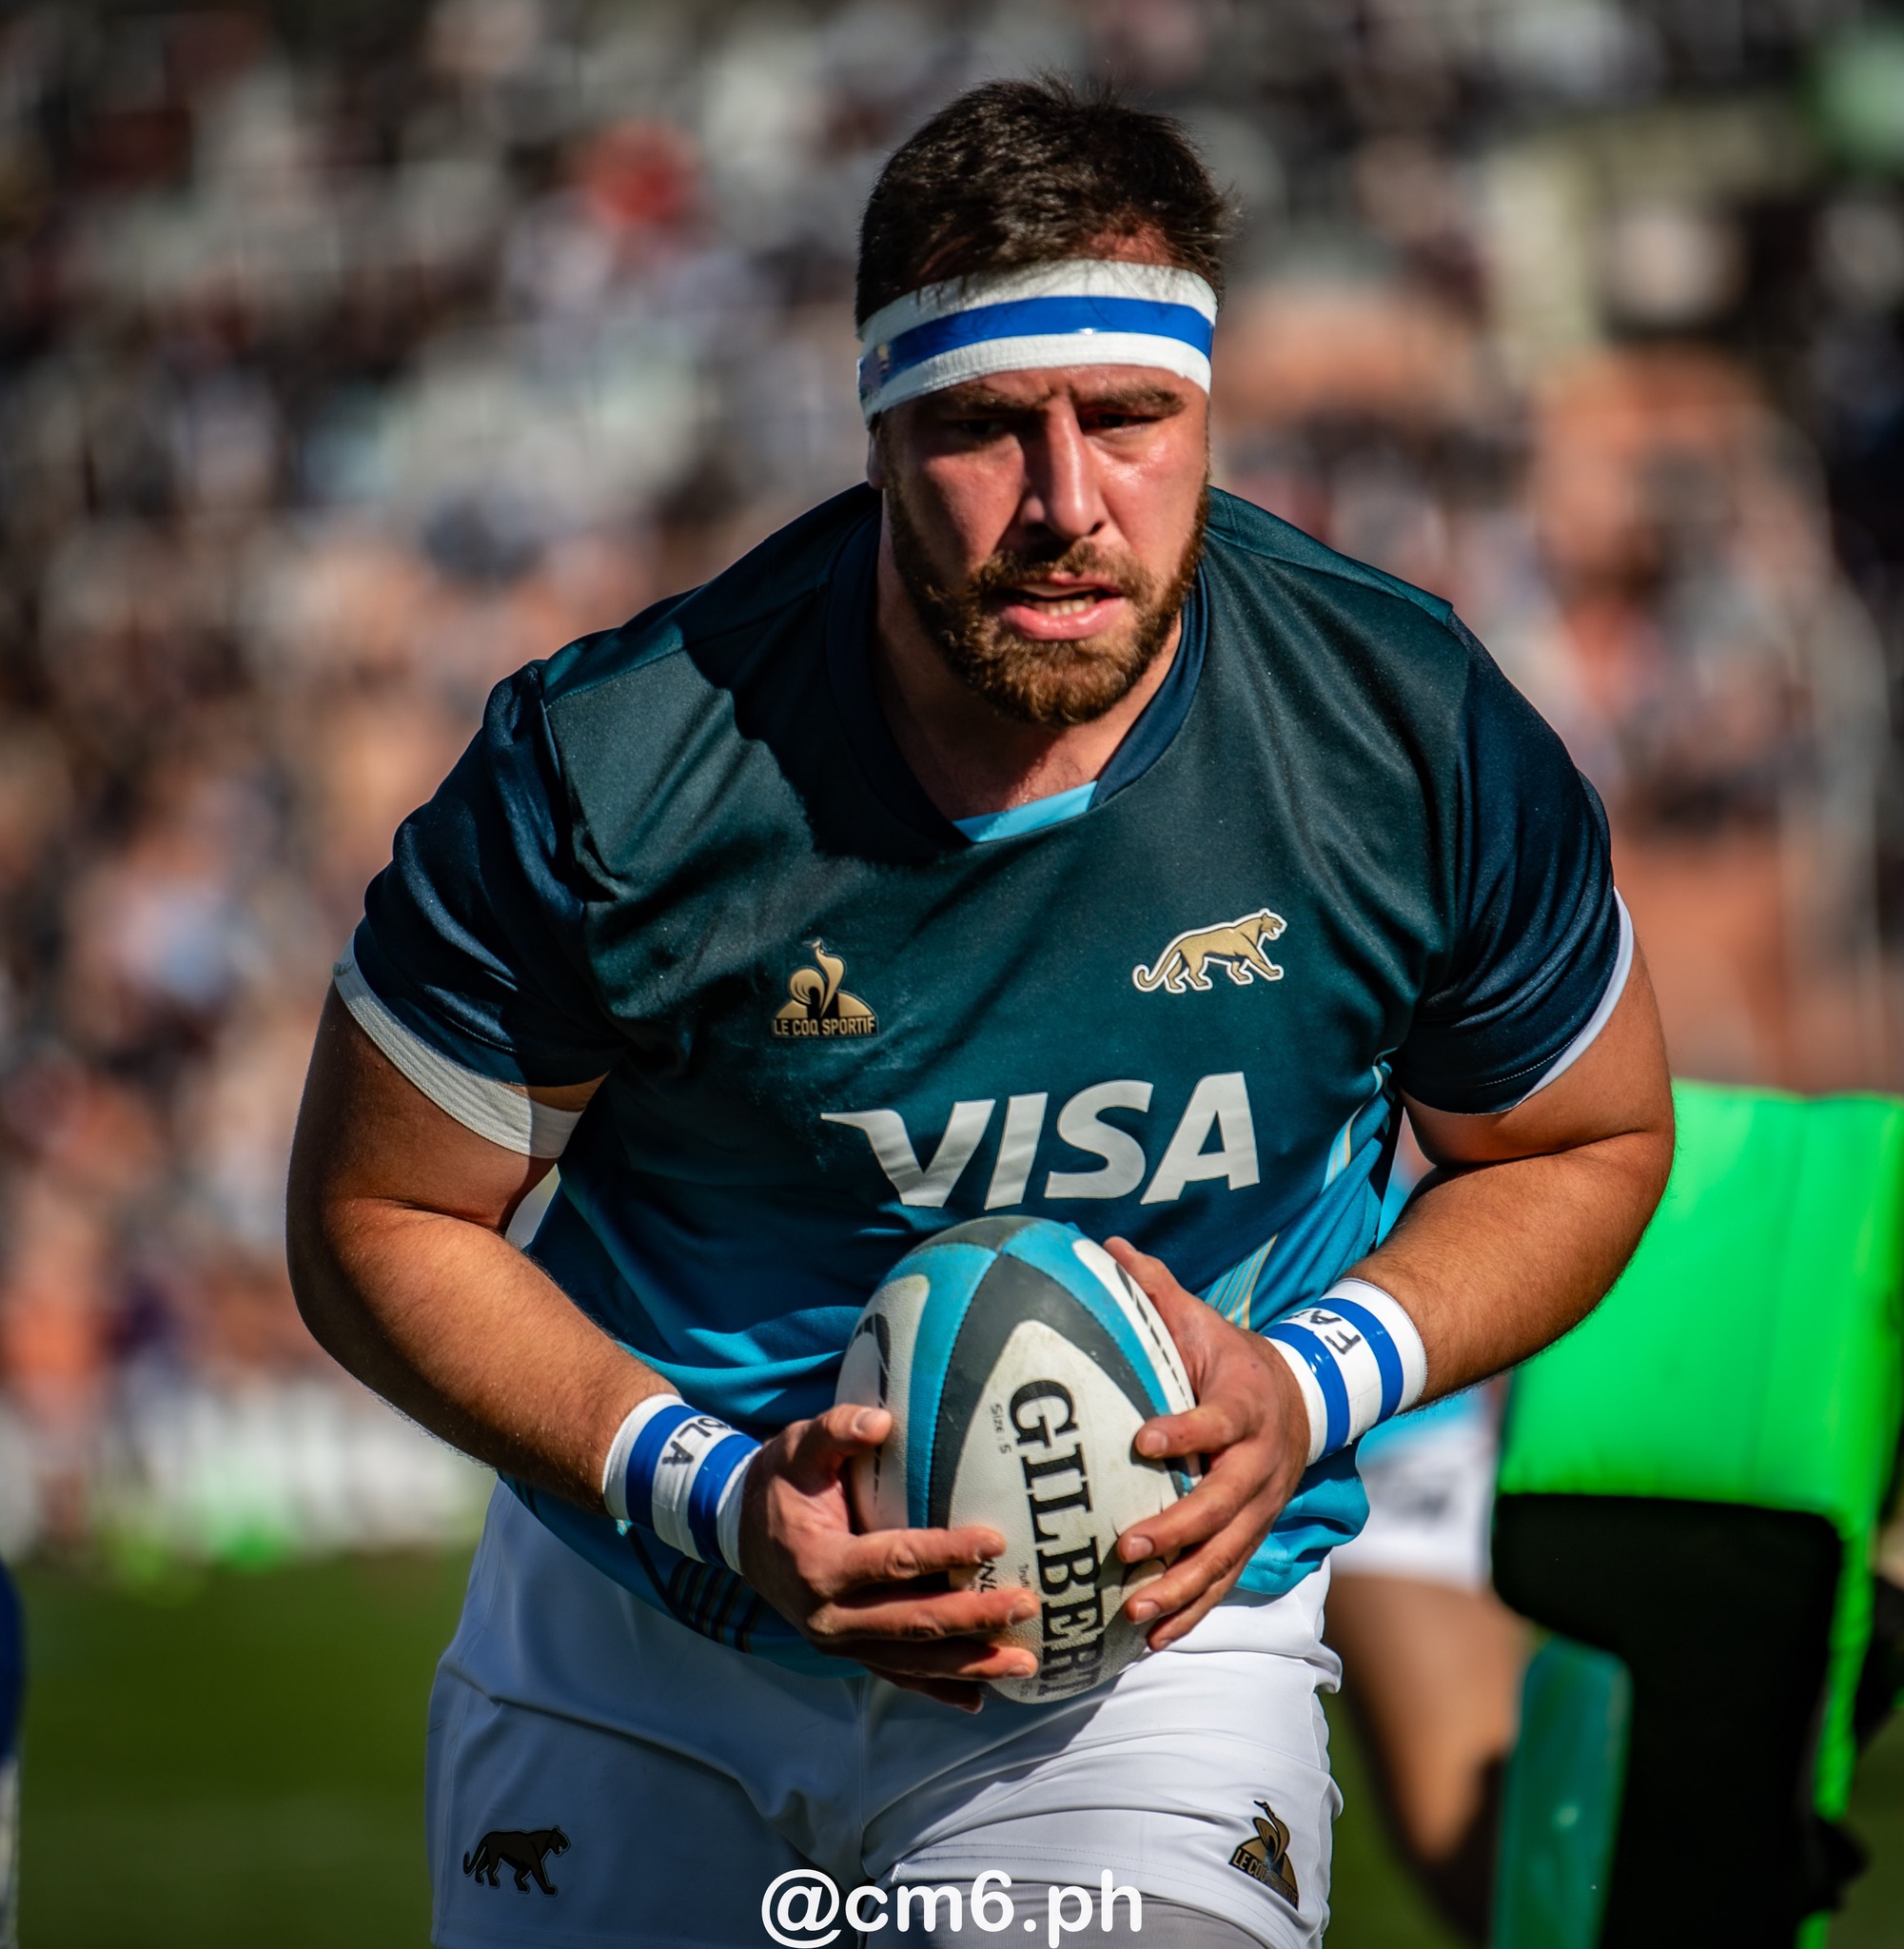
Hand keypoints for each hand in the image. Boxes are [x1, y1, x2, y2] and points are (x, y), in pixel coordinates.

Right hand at [736, 1403, 1038, 1710]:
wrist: (740, 1533)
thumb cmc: (780, 1484)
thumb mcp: (798, 1447)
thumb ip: (837, 1430)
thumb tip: (882, 1420)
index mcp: (820, 1564)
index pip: (893, 1561)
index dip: (945, 1553)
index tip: (994, 1541)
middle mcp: (829, 1616)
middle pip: (913, 1621)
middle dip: (973, 1617)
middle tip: (1026, 1602)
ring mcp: (839, 1643)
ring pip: (912, 1661)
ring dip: (971, 1664)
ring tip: (1024, 1661)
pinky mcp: (848, 1653)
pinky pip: (898, 1676)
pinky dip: (938, 1690)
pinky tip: (979, 1699)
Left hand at [1105, 1238, 1312, 1650]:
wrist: (1301, 1399)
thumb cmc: (1229, 1356)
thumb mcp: (1200, 1319)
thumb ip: (1155, 1288)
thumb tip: (1105, 1245)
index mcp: (1244, 1406)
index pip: (1216, 1421)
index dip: (1185, 1431)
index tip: (1143, 1440)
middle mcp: (1258, 1466)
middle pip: (1223, 1505)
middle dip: (1176, 1529)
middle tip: (1126, 1546)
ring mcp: (1257, 1509)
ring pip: (1225, 1555)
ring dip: (1182, 1586)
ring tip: (1134, 1610)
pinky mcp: (1250, 1537)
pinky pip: (1224, 1582)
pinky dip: (1192, 1613)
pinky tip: (1152, 1641)